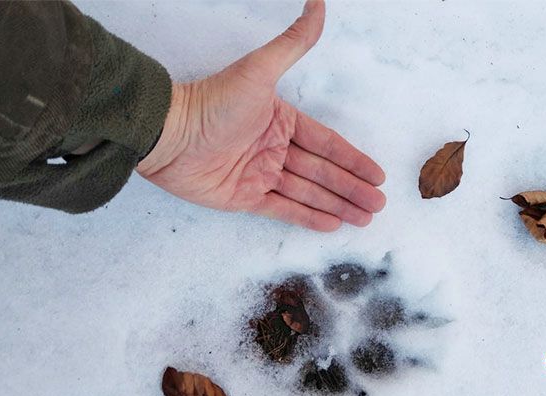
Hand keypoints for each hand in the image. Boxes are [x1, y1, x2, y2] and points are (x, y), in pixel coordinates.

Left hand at [136, 0, 384, 231]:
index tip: (377, 175)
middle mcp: (274, 148)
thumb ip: (294, 43)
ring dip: (337, 204)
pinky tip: (331, 224)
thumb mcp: (260, 69)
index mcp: (281, 121)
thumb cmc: (212, 101)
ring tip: (364, 218)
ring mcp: (259, 174)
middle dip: (352, 188)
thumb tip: (319, 4)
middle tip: (377, 205)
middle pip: (322, 172)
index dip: (353, 160)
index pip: (327, 144)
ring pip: (307, 192)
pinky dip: (307, 216)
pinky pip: (282, 208)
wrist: (168, 133)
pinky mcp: (242, 197)